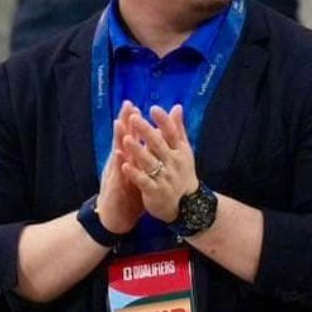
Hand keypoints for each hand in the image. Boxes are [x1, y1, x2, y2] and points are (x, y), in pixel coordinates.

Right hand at [95, 103, 145, 232]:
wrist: (116, 217)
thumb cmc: (128, 193)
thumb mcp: (137, 173)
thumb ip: (143, 156)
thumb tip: (151, 141)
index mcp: (128, 159)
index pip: (130, 137)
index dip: (131, 122)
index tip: (135, 104)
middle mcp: (121, 164)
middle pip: (122, 140)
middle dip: (125, 123)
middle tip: (128, 105)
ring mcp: (117, 174)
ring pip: (118, 154)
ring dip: (119, 140)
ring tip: (120, 124)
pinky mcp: (116, 187)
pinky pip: (119, 175)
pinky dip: (120, 165)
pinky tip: (120, 155)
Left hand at [119, 102, 199, 223]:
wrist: (187, 204)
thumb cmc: (181, 172)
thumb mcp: (183, 150)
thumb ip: (178, 129)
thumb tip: (177, 107)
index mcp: (180, 151)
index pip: (172, 133)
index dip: (164, 121)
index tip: (153, 108)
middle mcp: (174, 162)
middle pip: (159, 145)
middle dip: (146, 131)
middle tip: (133, 118)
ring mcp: (165, 177)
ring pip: (150, 162)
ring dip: (138, 151)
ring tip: (126, 140)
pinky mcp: (156, 191)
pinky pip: (144, 181)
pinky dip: (134, 174)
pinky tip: (124, 167)